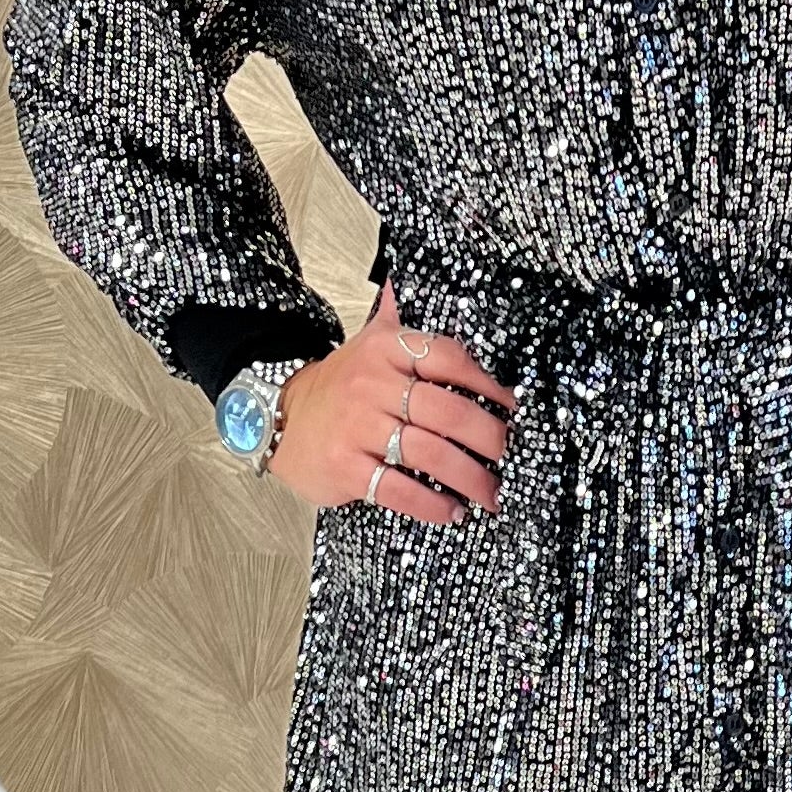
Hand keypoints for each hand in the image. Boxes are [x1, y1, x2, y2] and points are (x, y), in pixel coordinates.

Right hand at [266, 278, 514, 524]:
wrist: (279, 416)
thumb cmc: (339, 385)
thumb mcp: (367, 342)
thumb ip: (395, 318)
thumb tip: (403, 280)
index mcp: (386, 350)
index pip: (449, 358)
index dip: (488, 384)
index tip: (512, 407)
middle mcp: (372, 385)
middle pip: (448, 412)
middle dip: (489, 439)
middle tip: (508, 456)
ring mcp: (358, 428)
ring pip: (430, 453)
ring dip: (470, 478)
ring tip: (490, 494)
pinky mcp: (346, 467)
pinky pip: (399, 489)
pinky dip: (432, 505)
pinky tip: (452, 511)